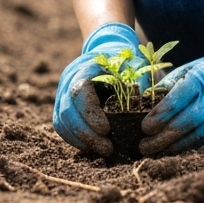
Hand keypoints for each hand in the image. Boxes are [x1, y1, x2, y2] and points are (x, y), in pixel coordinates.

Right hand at [54, 23, 143, 155]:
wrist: (108, 52)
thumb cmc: (123, 60)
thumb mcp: (133, 64)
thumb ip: (137, 80)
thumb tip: (141, 103)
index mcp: (85, 68)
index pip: (79, 92)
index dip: (90, 113)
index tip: (105, 130)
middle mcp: (68, 81)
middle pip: (66, 111)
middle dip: (86, 133)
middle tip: (107, 148)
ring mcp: (62, 94)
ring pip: (61, 122)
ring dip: (81, 139)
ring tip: (104, 150)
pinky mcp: (63, 107)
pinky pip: (63, 127)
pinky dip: (76, 139)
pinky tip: (93, 147)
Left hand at [140, 30, 203, 154]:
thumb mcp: (189, 69)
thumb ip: (169, 85)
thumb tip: (145, 103)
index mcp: (202, 78)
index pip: (177, 100)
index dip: (159, 116)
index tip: (144, 127)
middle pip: (187, 122)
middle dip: (163, 137)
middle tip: (144, 146)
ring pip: (198, 136)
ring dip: (175, 147)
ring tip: (156, 152)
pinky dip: (191, 148)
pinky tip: (175, 151)